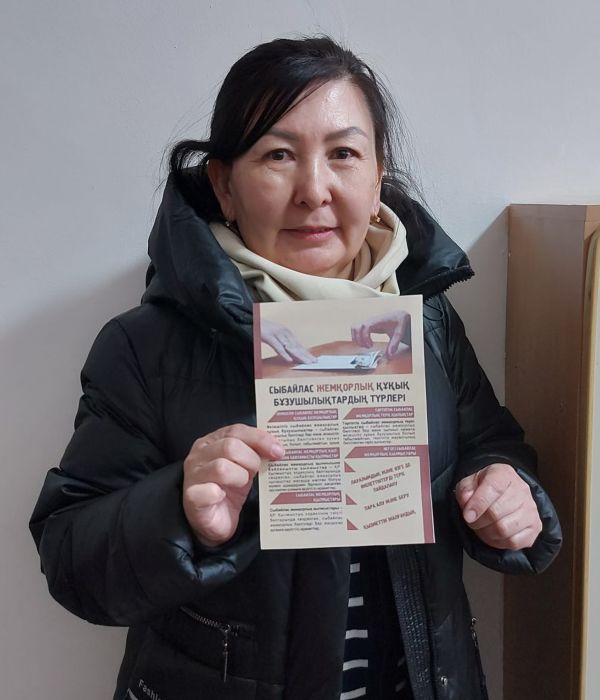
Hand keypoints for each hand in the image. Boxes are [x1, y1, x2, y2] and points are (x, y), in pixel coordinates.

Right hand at [183, 424, 284, 546]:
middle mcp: (199, 455)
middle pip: (230, 446)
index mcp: (212, 441)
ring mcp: (193, 475)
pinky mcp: (192, 497)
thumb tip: (278, 448)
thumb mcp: (245, 466)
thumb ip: (256, 452)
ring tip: (241, 485)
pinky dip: (220, 493)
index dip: (259, 439)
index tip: (278, 450)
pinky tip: (223, 496)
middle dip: (251, 460)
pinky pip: (209, 491)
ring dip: (239, 477)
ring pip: (222, 467)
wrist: (216, 522)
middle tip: (257, 472)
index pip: (236, 430)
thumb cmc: (230, 489)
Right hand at [261, 319, 315, 362]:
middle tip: (314, 362)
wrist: (250, 318)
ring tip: (306, 362)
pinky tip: (289, 360)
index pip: (298, 344)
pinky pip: (277, 347)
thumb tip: (289, 353)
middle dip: (306, 355)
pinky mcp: (268, 336)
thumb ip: (282, 343)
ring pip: (290, 347)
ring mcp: (277, 334)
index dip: (306, 352)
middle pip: (297, 346)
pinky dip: (284, 354)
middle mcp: (284, 332)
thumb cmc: (262, 328)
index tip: (313, 359)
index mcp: (286, 332)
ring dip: (299, 355)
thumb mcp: (275, 335)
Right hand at [351, 310, 410, 358]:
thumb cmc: (398, 322)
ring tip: (365, 345)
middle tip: (367, 347)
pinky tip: (365, 342)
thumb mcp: (399, 333)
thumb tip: (389, 354)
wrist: (398, 316)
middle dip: (359, 339)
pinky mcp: (367, 325)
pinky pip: (356, 329)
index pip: (365, 326)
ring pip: (354, 328)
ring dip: (356, 338)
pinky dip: (357, 337)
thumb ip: (394, 344)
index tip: (370, 345)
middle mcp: (370, 320)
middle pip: (356, 327)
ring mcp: (367, 322)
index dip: (365, 337)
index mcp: (378, 321)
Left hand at [455, 463, 541, 549]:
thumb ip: (465, 490)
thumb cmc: (485, 488)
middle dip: (478, 522)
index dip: (478, 504)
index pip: (493, 488)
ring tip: (482, 527)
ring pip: (504, 529)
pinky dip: (499, 542)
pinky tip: (494, 535)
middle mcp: (522, 490)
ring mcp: (531, 509)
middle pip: (496, 513)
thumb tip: (466, 502)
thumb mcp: (470, 483)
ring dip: (487, 533)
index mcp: (504, 474)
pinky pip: (514, 542)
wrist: (505, 493)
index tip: (467, 515)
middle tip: (472, 522)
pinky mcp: (536, 527)